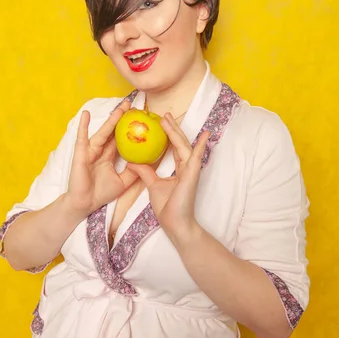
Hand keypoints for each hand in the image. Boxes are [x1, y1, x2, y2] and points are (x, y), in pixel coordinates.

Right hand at [64, 100, 138, 217]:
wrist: (85, 204)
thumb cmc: (101, 193)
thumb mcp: (124, 182)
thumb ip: (135, 171)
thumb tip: (149, 161)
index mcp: (110, 155)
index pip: (122, 138)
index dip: (130, 128)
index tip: (141, 118)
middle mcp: (101, 150)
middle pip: (114, 131)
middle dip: (122, 118)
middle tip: (133, 105)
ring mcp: (91, 151)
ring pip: (103, 133)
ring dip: (111, 120)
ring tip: (120, 107)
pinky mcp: (81, 154)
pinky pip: (82, 138)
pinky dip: (83, 126)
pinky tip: (86, 114)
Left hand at [127, 113, 209, 239]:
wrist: (175, 223)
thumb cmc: (167, 207)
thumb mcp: (153, 185)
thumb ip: (146, 172)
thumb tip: (133, 162)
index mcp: (179, 169)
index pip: (173, 148)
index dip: (169, 135)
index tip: (161, 123)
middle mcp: (186, 167)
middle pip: (179, 143)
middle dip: (173, 128)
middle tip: (164, 115)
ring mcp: (190, 170)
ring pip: (184, 146)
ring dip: (177, 132)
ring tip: (169, 118)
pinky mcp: (192, 175)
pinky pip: (196, 157)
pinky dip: (200, 145)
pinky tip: (205, 135)